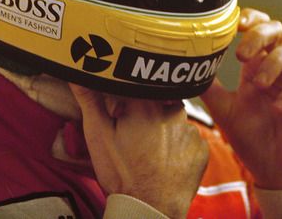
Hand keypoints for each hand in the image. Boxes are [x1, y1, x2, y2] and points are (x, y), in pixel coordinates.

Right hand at [69, 85, 207, 217]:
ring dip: (164, 131)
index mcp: (146, 103)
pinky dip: (179, 147)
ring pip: (175, 122)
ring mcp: (191, 130)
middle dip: (147, 116)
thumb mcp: (98, 137)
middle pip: (158, 104)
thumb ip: (90, 100)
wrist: (150, 208)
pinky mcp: (202, 147)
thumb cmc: (122, 174)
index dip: (125, 103)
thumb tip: (79, 75)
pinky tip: (166, 161)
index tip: (120, 115)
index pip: (136, 89)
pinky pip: (190, 140)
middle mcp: (173, 111)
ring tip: (150, 154)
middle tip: (135, 140)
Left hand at [201, 8, 281, 189]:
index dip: (250, 19)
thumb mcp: (225, 111)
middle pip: (277, 30)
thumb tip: (187, 68)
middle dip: (259, 36)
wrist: (278, 173)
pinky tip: (278, 108)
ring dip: (273, 64)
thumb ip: (210, 88)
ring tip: (258, 86)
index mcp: (259, 64)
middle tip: (242, 56)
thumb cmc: (254, 140)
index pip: (258, 28)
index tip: (234, 25)